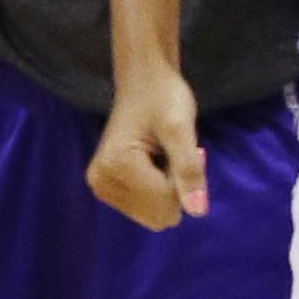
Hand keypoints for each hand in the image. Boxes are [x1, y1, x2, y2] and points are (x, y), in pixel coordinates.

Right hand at [87, 62, 209, 229]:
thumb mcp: (181, 128)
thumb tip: (198, 212)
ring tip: (162, 157)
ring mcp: (101, 187)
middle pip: (158, 217)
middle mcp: (101, 182)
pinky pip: (145, 210)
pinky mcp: (106, 188)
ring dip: (166, 191)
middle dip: (174, 189)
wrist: (144, 81)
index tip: (181, 147)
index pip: (165, 203)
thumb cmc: (163, 97)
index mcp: (115, 165)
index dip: (182, 180)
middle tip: (172, 153)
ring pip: (153, 216)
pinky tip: (153, 164)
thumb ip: (189, 170)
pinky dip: (157, 191)